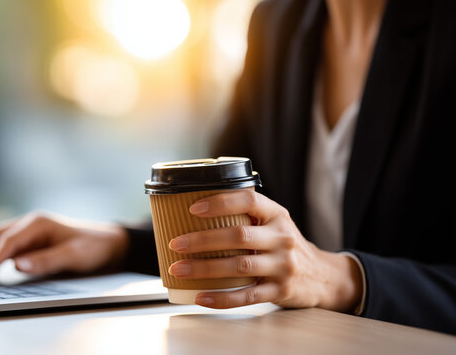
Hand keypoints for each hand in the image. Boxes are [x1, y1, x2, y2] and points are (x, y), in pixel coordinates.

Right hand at [0, 212, 128, 282]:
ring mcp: (28, 229)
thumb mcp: (74, 256)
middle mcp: (30, 223)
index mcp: (39, 223)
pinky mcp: (28, 239)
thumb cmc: (93, 248)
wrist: (108, 242)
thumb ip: (46, 261)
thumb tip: (17, 265)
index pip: (7, 241)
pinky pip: (3, 244)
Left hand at [167, 190, 362, 312]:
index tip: (193, 209)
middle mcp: (282, 238)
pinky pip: (246, 296)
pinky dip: (221, 298)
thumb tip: (194, 209)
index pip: (249, 201)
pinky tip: (200, 297)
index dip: (220, 203)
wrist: (322, 277)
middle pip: (238, 236)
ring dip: (204, 269)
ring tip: (178, 269)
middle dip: (202, 240)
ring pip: (239, 266)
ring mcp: (283, 266)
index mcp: (277, 215)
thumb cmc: (284, 245)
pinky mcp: (280, 291)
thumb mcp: (274, 223)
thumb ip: (247, 215)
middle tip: (176, 243)